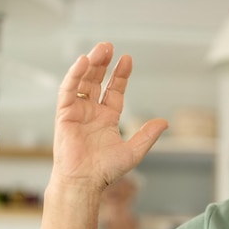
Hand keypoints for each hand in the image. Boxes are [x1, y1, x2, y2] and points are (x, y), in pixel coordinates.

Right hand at [52, 42, 167, 190]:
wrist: (85, 181)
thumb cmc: (105, 170)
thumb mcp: (134, 151)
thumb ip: (148, 135)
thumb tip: (164, 122)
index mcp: (107, 118)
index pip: (114, 91)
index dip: (120, 75)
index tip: (127, 60)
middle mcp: (92, 112)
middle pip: (97, 81)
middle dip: (103, 64)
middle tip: (109, 47)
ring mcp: (77, 112)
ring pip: (83, 82)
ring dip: (90, 65)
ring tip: (100, 49)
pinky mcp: (64, 114)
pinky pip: (68, 90)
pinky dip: (74, 76)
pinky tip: (83, 62)